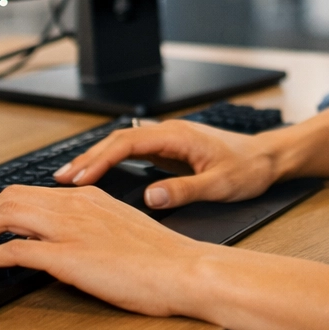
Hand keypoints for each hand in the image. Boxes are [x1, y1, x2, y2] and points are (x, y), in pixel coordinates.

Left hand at [0, 184, 209, 316]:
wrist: (186, 269)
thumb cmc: (163, 258)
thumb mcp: (122, 229)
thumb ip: (93, 227)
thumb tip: (68, 241)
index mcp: (89, 196)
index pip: (29, 192)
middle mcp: (76, 204)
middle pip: (9, 198)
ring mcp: (71, 228)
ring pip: (4, 215)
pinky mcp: (68, 256)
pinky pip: (14, 249)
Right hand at [54, 120, 280, 208]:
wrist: (268, 158)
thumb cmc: (249, 169)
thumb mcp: (219, 185)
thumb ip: (185, 190)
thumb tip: (151, 197)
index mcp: (176, 135)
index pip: (126, 143)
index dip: (98, 159)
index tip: (78, 178)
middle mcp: (168, 132)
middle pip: (117, 140)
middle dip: (87, 158)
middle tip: (60, 179)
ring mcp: (168, 139)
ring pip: (122, 144)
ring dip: (96, 158)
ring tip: (70, 177)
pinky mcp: (170, 149)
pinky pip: (132, 151)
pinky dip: (111, 161)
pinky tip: (99, 174)